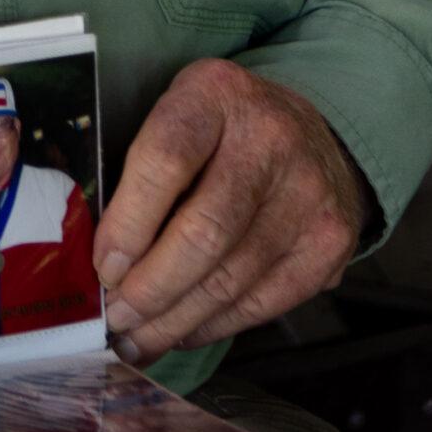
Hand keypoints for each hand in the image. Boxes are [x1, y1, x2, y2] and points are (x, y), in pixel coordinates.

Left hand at [93, 58, 371, 364]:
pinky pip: (264, 300)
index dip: (128, 223)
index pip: (166, 160)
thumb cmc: (218, 128)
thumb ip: (141, 170)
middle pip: (203, 232)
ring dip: (176, 318)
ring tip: (137, 338)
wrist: (311, 132)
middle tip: (115, 316)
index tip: (103, 268)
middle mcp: (271, 140)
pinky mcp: (330, 244)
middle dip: (150, 287)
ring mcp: (309, 195)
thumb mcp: (177, 114)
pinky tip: (181, 331)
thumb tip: (101, 258)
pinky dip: (215, 324)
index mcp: (216, 93)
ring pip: (232, 277)